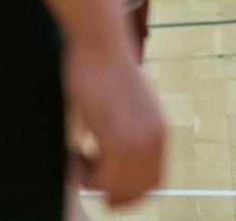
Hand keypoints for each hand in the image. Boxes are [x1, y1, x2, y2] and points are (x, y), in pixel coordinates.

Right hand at [63, 35, 167, 207]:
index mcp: (161, 132)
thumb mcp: (131, 104)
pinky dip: (84, 175)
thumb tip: (114, 158)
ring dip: (93, 183)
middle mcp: (155, 139)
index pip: (153, 184)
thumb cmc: (108, 68)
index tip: (103, 176)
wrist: (101, 42)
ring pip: (117, 189)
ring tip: (78, 157)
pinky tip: (75, 153)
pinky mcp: (116, 137)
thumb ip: (131, 130)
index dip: (127, 189)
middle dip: (109, 190)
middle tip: (86, 168)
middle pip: (136, 193)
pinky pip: (101, 179)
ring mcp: (138, 140)